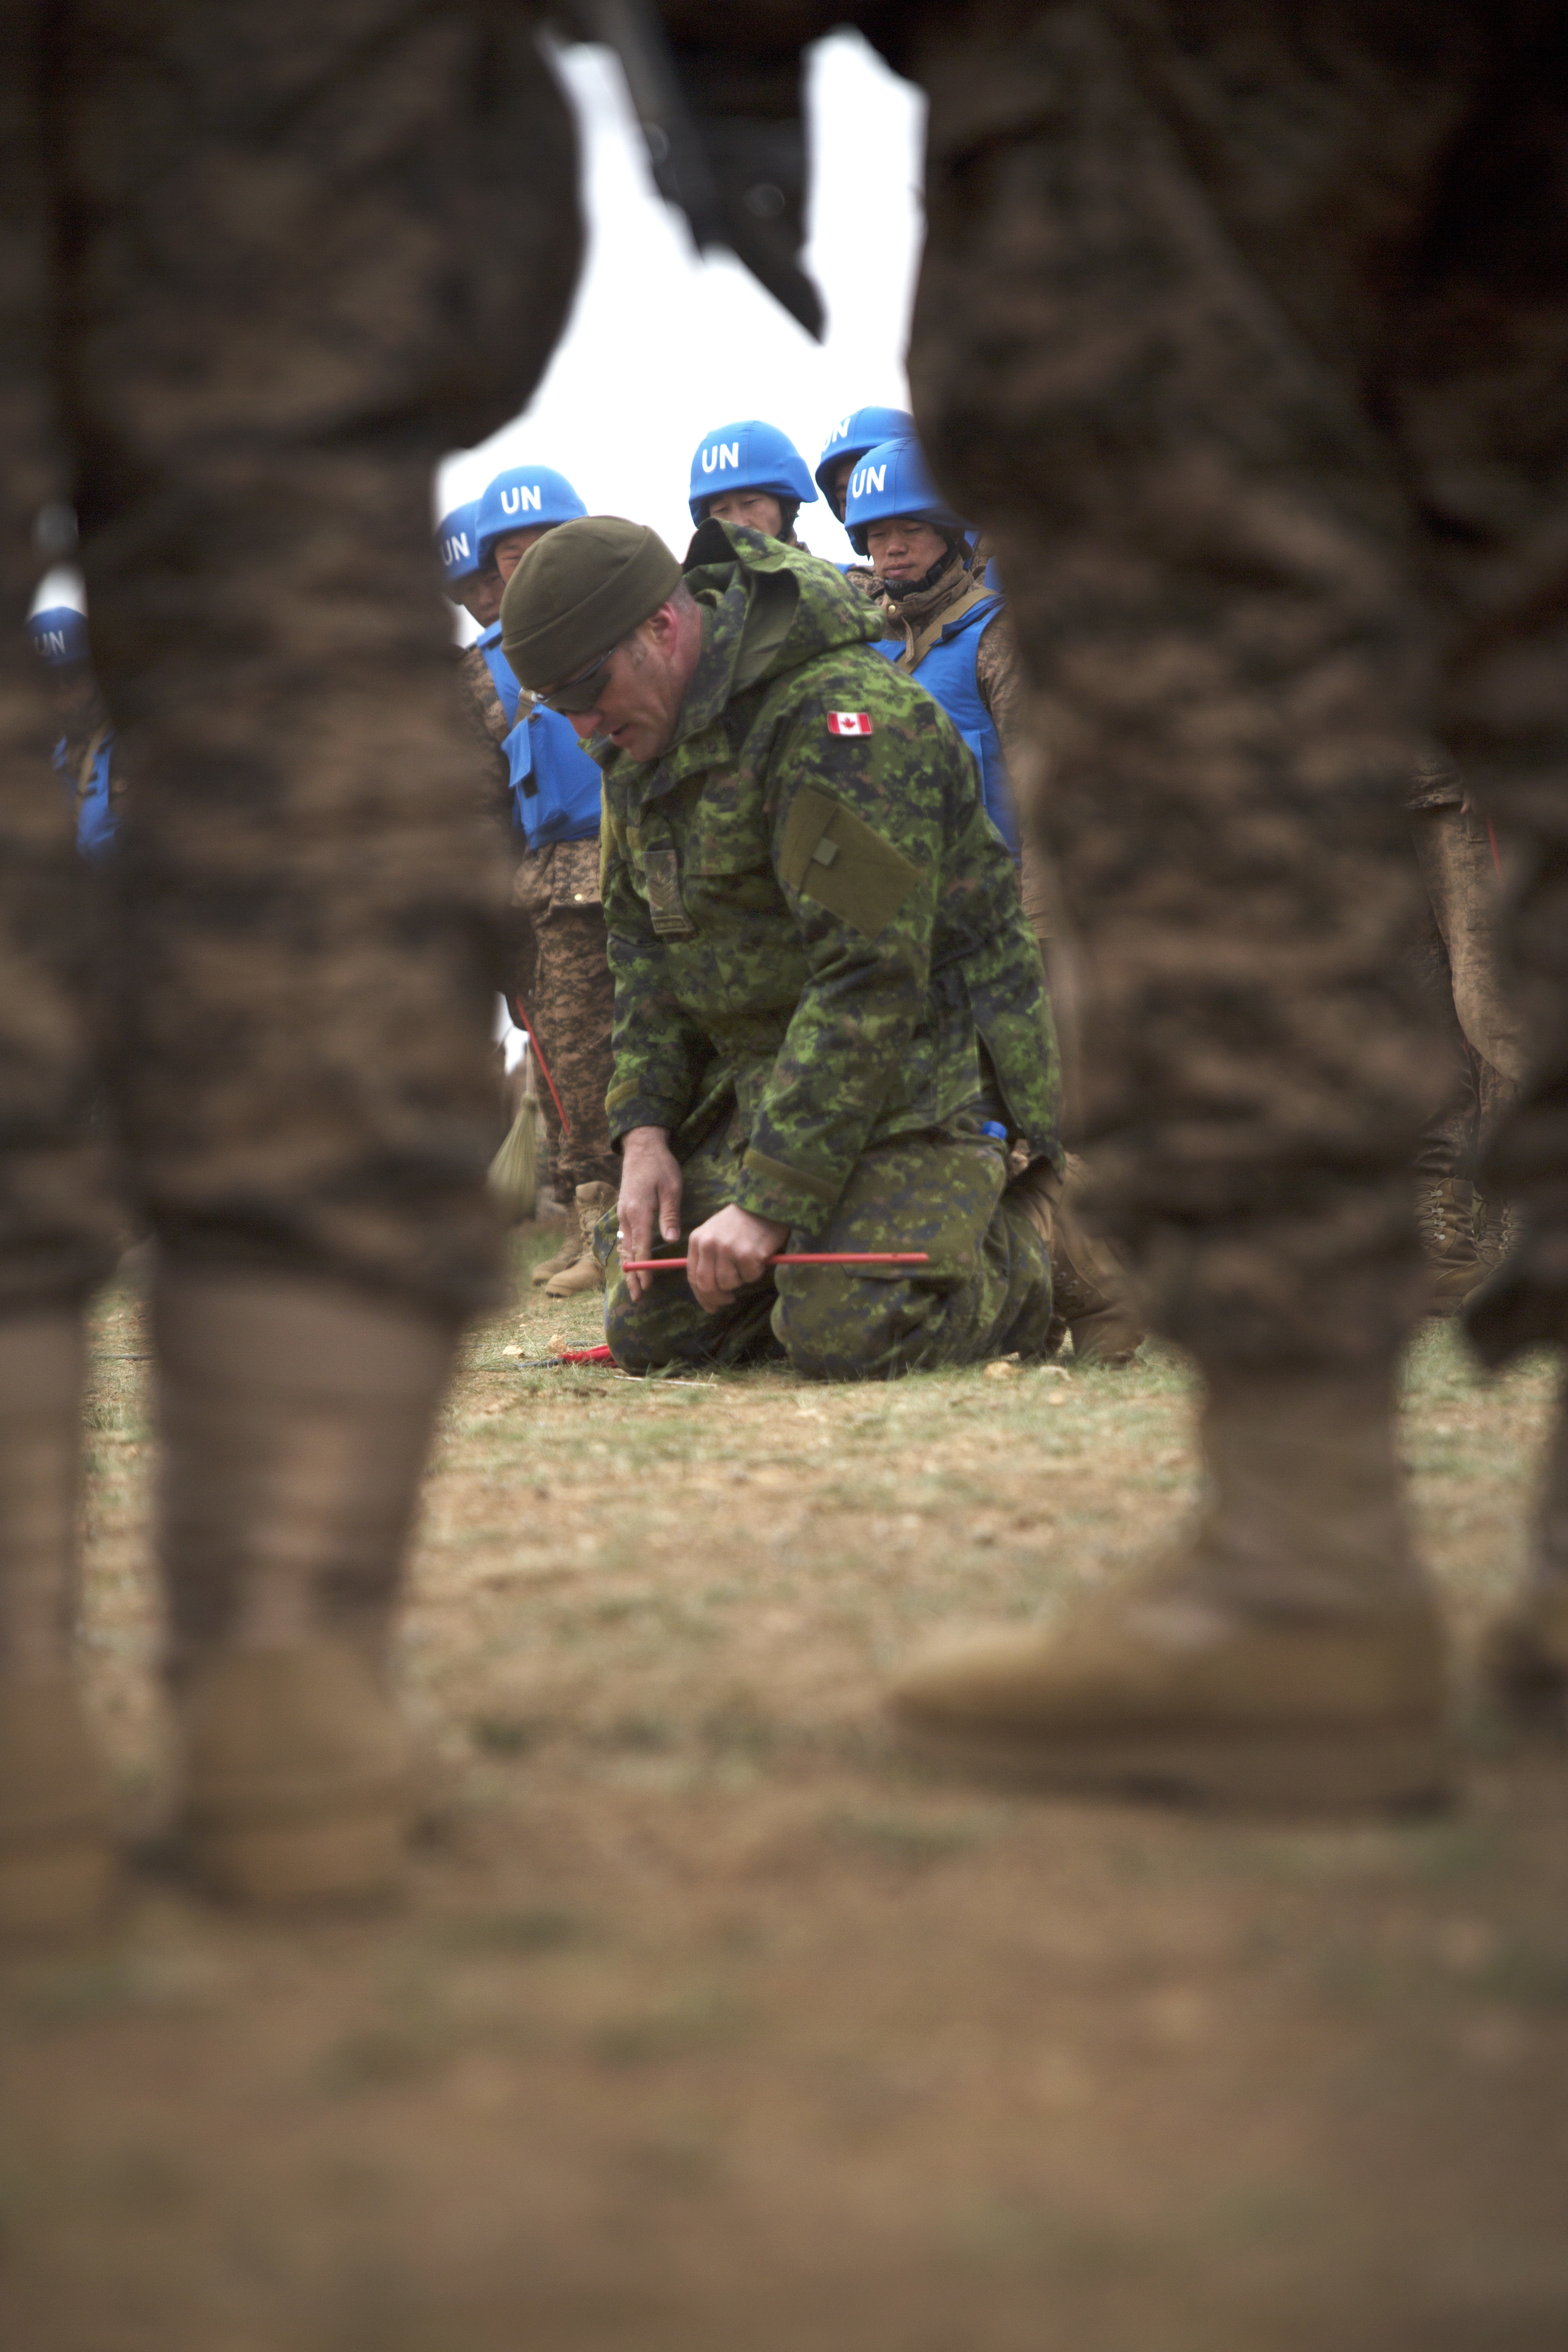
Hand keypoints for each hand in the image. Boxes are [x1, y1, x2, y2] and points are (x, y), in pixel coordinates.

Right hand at [618, 1127, 682, 1301]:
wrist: (641, 1147)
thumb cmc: (660, 1166)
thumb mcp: (671, 1188)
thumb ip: (670, 1215)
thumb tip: (671, 1240)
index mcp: (639, 1212)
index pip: (641, 1248)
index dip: (644, 1270)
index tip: (647, 1287)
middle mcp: (626, 1216)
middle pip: (628, 1253)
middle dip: (632, 1277)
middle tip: (637, 1297)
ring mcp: (623, 1214)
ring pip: (624, 1247)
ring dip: (629, 1268)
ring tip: (633, 1287)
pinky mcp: (624, 1211)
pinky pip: (624, 1238)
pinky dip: (628, 1254)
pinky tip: (633, 1263)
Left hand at [686, 1204, 789, 1312]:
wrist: (764, 1202)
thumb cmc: (740, 1222)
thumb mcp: (714, 1233)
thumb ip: (707, 1257)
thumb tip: (707, 1291)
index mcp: (697, 1240)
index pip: (693, 1277)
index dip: (702, 1296)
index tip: (711, 1306)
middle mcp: (708, 1244)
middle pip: (707, 1286)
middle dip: (718, 1298)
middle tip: (729, 1299)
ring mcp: (726, 1249)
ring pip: (728, 1284)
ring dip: (740, 1280)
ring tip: (747, 1263)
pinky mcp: (746, 1254)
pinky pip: (749, 1277)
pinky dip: (755, 1272)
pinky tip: (758, 1256)